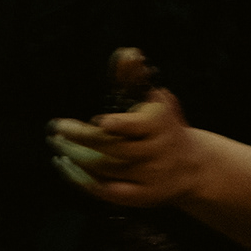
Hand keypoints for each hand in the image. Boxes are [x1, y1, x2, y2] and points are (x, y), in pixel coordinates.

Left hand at [49, 48, 207, 208]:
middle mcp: (156, 152)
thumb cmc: (165, 126)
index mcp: (161, 124)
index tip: (99, 122)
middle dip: (81, 138)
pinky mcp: (141, 197)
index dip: (119, 126)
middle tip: (56, 128)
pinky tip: (65, 165)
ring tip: (57, 144)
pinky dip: (82, 180)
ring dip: (76, 156)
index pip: (138, 127)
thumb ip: (136, 78)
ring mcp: (149, 177)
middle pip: (113, 148)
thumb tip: (127, 53)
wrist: (194, 167)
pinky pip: (106, 192)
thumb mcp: (156, 100)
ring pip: (106, 169)